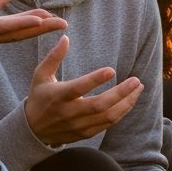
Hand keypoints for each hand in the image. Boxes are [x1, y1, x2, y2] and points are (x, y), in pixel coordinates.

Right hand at [24, 36, 142, 145]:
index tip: (111, 70)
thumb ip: (53, 57)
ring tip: (138, 88)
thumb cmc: (39, 97)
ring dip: (127, 103)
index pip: (78, 88)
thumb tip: (66, 37)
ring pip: (108, 117)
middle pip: (99, 105)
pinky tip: (129, 100)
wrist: (33, 131)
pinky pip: (108, 124)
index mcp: (58, 96)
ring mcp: (79, 125)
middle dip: (121, 93)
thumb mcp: (40, 75)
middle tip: (136, 80)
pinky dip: (122, 112)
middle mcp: (70, 113)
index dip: (95, 80)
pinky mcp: (86, 133)